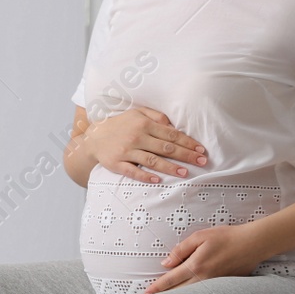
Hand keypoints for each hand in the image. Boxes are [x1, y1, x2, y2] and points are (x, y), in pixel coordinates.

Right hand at [81, 107, 205, 183]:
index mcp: (143, 124)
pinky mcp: (116, 163)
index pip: (171, 134)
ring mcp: (126, 151)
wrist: (93, 137)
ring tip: (185, 173)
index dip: (187, 142)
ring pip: (152, 160)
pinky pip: (132, 171)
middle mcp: (136, 137)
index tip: (201, 150)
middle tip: (202, 162)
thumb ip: (156, 116)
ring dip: (170, 167)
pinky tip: (158, 180)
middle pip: (165, 147)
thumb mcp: (136, 113)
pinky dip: (145, 176)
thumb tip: (174, 126)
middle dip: (186, 155)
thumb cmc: (119, 125)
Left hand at [144, 224, 266, 293]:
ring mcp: (215, 284)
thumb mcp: (199, 237)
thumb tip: (166, 263)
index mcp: (196, 265)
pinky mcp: (224, 286)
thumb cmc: (226, 237)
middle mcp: (204, 278)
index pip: (171, 279)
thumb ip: (180, 250)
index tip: (146, 293)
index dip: (157, 287)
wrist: (253, 244)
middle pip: (179, 292)